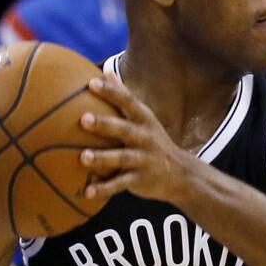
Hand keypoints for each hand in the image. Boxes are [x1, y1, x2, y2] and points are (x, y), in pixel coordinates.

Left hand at [78, 74, 194, 202]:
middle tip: (84, 119)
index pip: (128, 102)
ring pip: (122, 158)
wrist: (181, 174)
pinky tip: (87, 192)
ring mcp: (143, 160)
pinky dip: (104, 189)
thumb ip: (124, 98)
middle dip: (105, 124)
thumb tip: (105, 72)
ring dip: (103, 158)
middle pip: (125, 129)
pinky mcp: (140, 180)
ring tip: (83, 158)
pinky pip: (120, 184)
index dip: (112, 92)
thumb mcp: (144, 118)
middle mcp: (145, 138)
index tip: (93, 83)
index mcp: (144, 120)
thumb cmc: (153, 142)